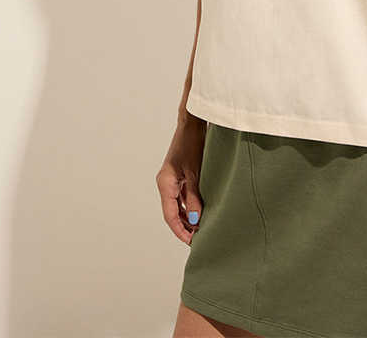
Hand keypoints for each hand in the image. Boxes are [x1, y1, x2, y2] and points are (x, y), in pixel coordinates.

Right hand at [155, 114, 206, 243]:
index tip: (192, 243)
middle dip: (184, 227)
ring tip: (202, 229)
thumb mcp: (195, 173)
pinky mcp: (179, 175)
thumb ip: (194, 197)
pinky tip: (201, 212)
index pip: (170, 215)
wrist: (192, 124)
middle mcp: (165, 184)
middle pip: (172, 213)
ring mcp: (171, 180)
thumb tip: (194, 219)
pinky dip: (189, 206)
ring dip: (187, 217)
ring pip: (177, 206)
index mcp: (165, 183)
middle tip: (199, 240)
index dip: (181, 231)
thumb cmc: (192, 144)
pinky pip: (182, 196)